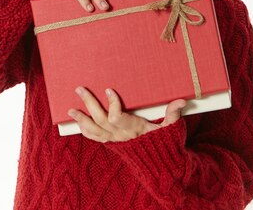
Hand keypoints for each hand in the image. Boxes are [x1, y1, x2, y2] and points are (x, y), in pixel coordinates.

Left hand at [67, 87, 185, 142]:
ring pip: (94, 130)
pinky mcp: (110, 143)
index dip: (112, 104)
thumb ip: (173, 115)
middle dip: (89, 104)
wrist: (158, 165)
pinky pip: (94, 138)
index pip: (117, 117)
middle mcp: (120, 136)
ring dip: (81, 119)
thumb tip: (181, 101)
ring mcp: (114, 140)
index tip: (108, 89)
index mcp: (133, 129)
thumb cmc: (163, 143)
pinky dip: (85, 130)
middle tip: (80, 89)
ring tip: (70, 109)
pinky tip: (78, 121)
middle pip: (100, 120)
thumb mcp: (171, 129)